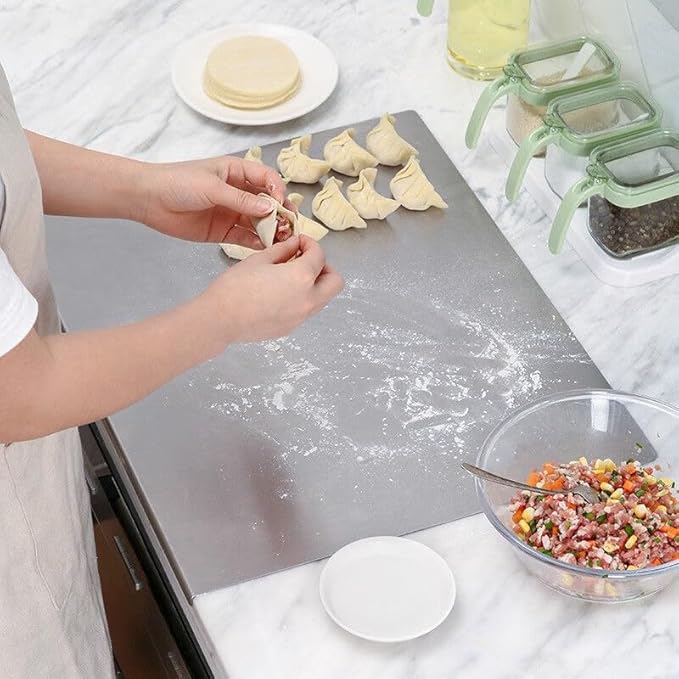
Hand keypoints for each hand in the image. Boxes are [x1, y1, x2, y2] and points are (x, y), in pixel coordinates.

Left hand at [135, 156, 289, 247]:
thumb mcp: (212, 187)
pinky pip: (246, 237)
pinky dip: (257, 242)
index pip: (267, 179)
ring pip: (259, 222)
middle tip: (287, 226)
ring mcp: (232, 212)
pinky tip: (264, 247)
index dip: (278, 191)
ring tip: (279, 240)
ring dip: (271, 230)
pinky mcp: (224, 231)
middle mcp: (239, 192)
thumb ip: (242, 199)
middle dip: (280, 214)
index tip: (281, 204)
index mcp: (237, 172)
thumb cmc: (177, 182)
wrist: (148, 200)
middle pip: (268, 203)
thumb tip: (270, 207)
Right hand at [203, 235, 343, 344]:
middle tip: (306, 260)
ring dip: (315, 284)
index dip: (311, 244)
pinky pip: (307, 310)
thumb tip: (295, 245)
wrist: (220, 319)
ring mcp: (301, 317)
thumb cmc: (235, 287)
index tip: (300, 242)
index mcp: (301, 278)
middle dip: (325, 267)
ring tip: (292, 276)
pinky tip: (282, 292)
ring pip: (323, 298)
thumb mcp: (260, 259)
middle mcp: (308, 299)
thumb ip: (283, 250)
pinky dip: (303, 298)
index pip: (319, 256)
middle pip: (335, 282)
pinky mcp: (291, 327)